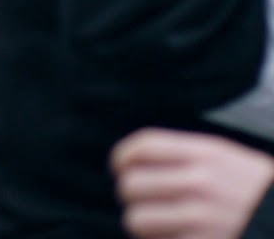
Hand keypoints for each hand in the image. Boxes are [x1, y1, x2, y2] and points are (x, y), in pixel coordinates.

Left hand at [112, 128, 273, 238]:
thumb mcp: (226, 159)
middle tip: (144, 201)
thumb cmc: (255, 191)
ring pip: (137, 220)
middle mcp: (200, 183)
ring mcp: (200, 217)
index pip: (143, 146)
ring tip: (159, 224)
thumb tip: (134, 162)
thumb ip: (183, 156)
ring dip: (143, 224)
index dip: (122, 157)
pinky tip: (177, 237)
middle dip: (132, 196)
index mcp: (206, 155)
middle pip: (131, 185)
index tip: (120, 168)